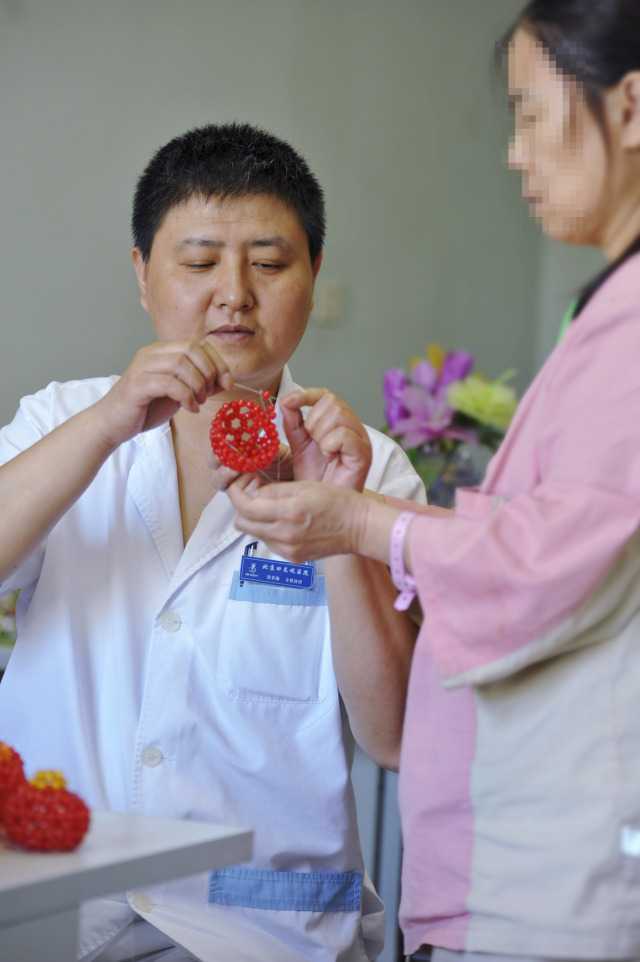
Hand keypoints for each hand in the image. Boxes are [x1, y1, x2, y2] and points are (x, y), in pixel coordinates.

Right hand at [94, 338, 232, 446]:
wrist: (113, 424)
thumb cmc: (145, 408)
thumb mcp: (179, 394)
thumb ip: (200, 384)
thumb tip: (225, 380)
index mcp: (162, 352)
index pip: (198, 344)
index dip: (218, 362)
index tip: (227, 383)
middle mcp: (152, 354)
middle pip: (191, 348)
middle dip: (209, 371)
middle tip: (209, 394)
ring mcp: (142, 367)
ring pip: (180, 363)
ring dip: (197, 384)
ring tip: (198, 402)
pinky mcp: (137, 385)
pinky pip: (169, 383)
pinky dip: (186, 396)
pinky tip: (189, 409)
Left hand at [227, 476, 367, 561]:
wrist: (359, 528)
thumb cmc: (338, 502)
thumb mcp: (305, 485)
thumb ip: (274, 490)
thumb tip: (250, 490)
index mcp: (289, 512)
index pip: (245, 508)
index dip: (236, 494)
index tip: (238, 485)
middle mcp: (285, 534)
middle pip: (242, 524)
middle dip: (243, 508)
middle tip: (253, 495)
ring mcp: (288, 549)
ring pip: (255, 533)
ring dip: (256, 520)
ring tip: (273, 507)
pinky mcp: (293, 557)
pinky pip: (269, 542)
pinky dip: (269, 530)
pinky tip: (284, 521)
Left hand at [279, 388, 371, 489]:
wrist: (324, 507)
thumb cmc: (317, 479)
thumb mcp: (299, 447)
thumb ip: (293, 424)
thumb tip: (285, 402)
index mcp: (338, 422)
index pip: (325, 395)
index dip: (306, 394)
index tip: (289, 402)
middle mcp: (353, 427)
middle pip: (332, 401)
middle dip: (313, 420)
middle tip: (312, 441)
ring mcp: (360, 440)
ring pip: (338, 414)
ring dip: (320, 433)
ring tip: (321, 451)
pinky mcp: (363, 454)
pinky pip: (343, 435)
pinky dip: (329, 443)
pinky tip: (328, 456)